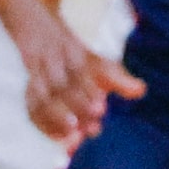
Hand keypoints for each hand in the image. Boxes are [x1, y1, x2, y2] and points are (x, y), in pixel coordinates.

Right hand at [11, 7, 145, 141]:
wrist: (36, 31)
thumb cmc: (73, 57)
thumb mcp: (96, 62)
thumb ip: (119, 78)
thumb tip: (141, 90)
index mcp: (71, 52)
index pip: (78, 70)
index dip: (88, 90)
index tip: (100, 110)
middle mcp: (50, 62)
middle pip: (59, 84)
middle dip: (75, 106)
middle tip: (92, 128)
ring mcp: (35, 75)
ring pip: (39, 96)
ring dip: (55, 118)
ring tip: (73, 134)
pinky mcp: (28, 89)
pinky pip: (30, 107)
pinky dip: (43, 124)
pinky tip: (58, 137)